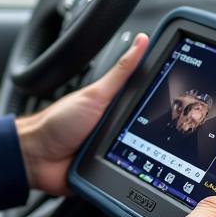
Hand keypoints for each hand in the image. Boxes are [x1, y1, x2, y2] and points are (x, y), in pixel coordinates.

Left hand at [15, 33, 147, 196]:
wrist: (36, 157)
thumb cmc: (58, 122)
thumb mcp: (95, 94)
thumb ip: (121, 72)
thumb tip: (142, 41)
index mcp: (117, 106)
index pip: (149, 101)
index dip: (163, 102)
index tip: (179, 101)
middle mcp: (119, 128)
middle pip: (150, 133)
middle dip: (151, 137)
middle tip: (141, 134)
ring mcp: (116, 152)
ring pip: (143, 157)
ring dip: (139, 158)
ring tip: (124, 152)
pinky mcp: (111, 172)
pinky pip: (128, 176)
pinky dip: (129, 175)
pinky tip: (124, 170)